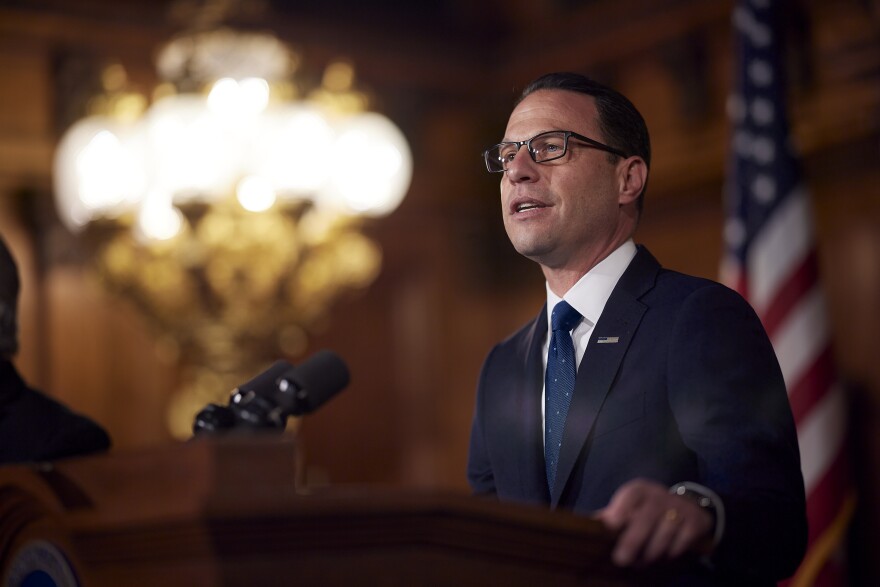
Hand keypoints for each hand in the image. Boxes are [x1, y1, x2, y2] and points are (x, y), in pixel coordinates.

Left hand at [594, 478, 713, 566]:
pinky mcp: (695, 521)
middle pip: (646, 517)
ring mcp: (679, 507)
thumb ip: (612, 515)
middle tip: (621, 559)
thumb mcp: (631, 506)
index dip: (621, 508)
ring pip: (665, 532)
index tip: (611, 524)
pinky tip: (663, 558)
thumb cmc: (648, 510)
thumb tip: (591, 525)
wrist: (689, 507)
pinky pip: (682, 541)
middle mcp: (660, 495)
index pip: (631, 494)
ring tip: (640, 564)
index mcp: (640, 490)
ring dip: (651, 552)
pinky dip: (671, 552)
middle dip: (633, 540)